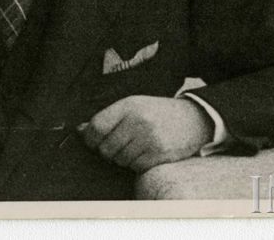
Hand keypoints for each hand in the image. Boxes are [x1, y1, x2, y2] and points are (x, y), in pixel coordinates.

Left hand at [79, 95, 213, 172]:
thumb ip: (108, 117)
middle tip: (120, 144)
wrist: (194, 118)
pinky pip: (135, 167)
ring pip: (120, 160)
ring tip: (137, 146)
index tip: (93, 141)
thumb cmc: (159, 112)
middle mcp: (138, 121)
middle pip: (106, 148)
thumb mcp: (135, 105)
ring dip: (124, 158)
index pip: (96, 127)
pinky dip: (137, 164)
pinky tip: (146, 152)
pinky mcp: (159, 155)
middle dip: (108, 151)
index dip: (90, 138)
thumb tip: (80, 131)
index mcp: (129, 105)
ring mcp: (149, 139)